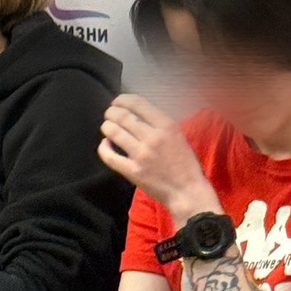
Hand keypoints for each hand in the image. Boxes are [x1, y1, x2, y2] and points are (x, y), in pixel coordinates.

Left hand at [98, 94, 218, 222]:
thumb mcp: (178, 136)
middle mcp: (153, 137)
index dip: (123, 100)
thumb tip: (137, 114)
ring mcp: (141, 155)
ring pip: (114, 132)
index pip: (138, 104)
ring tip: (107, 127)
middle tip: (109, 114)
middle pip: (122, 116)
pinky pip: (109, 156)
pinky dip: (103, 147)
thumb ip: (159, 124)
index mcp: (167, 125)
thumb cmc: (185, 164)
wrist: (187, 191)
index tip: (118, 102)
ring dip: (106, 127)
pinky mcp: (133, 171)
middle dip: (111, 112)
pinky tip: (105, 144)